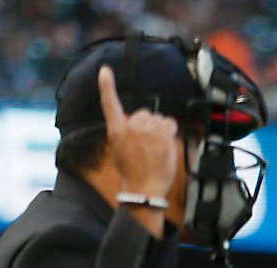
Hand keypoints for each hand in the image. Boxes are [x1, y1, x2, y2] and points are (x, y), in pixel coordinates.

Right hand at [99, 64, 179, 208]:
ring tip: (155, 150)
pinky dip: (170, 132)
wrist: (144, 189)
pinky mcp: (162, 135)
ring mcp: (147, 130)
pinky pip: (170, 123)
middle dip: (147, 125)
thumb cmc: (133, 173)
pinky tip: (165, 145)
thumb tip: (135, 121)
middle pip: (143, 113)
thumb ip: (126, 133)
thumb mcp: (120, 151)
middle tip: (147, 146)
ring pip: (158, 119)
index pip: (110, 104)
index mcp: (116, 131)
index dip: (107, 86)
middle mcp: (130, 127)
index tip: (105, 70)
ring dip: (160, 131)